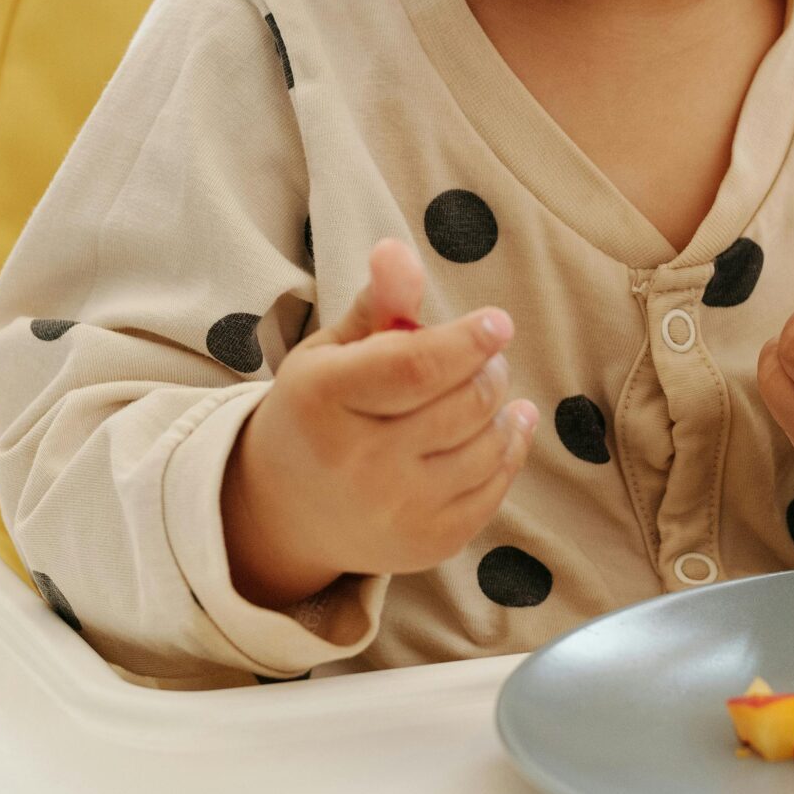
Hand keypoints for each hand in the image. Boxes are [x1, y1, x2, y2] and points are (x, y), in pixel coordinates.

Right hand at [222, 237, 536, 608]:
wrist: (285, 514)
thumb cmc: (317, 414)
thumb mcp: (331, 353)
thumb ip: (375, 305)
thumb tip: (396, 249)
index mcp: (324, 400)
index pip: (416, 366)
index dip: (468, 341)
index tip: (497, 322)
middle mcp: (357, 461)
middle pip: (462, 404)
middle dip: (488, 370)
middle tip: (485, 356)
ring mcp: (394, 510)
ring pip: (486, 446)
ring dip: (503, 409)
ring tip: (491, 388)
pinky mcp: (427, 544)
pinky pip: (493, 489)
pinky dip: (508, 450)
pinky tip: (504, 426)